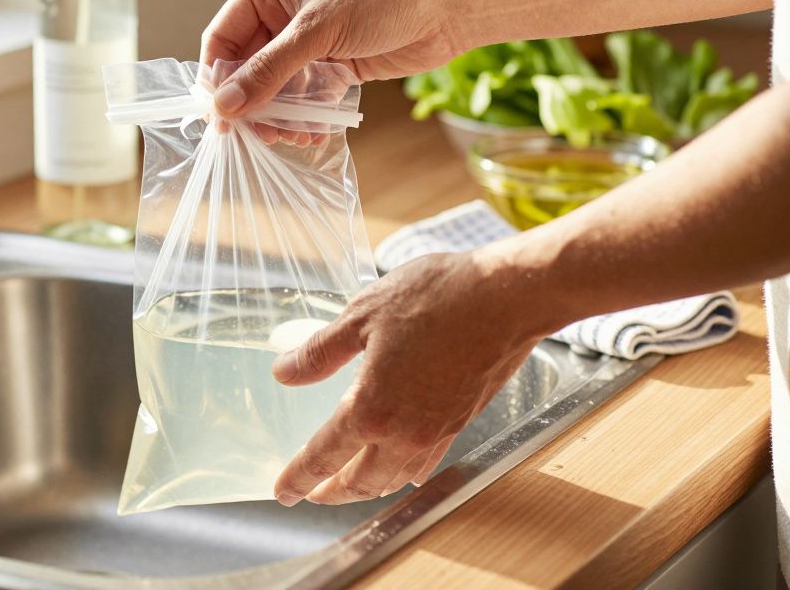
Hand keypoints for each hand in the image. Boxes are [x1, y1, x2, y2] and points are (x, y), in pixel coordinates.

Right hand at [200, 0, 463, 120]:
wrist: (444, 9)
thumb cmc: (381, 0)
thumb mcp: (315, 34)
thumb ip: (268, 72)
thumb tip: (225, 106)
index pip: (222, 38)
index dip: (218, 77)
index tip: (221, 116)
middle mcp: (282, 14)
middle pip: (247, 68)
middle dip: (252, 103)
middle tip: (258, 134)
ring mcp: (307, 42)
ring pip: (275, 88)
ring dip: (279, 116)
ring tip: (291, 135)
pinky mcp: (330, 65)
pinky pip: (303, 97)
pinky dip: (304, 116)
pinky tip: (313, 131)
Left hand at [270, 249, 556, 505]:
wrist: (506, 297)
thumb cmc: (436, 297)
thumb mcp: (362, 315)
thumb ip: (320, 352)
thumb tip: (284, 372)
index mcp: (371, 408)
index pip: (324, 456)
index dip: (299, 478)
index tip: (282, 491)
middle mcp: (404, 432)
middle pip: (360, 480)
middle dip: (332, 492)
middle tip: (311, 493)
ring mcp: (437, 431)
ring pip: (394, 478)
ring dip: (368, 487)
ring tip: (350, 484)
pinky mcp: (461, 421)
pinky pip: (426, 462)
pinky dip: (404, 472)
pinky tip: (400, 467)